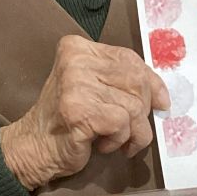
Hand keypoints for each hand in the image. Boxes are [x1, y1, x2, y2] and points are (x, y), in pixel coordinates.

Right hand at [0, 35, 169, 189]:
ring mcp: (76, 85)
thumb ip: (121, 82)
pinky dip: (120, 140)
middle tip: (129, 128)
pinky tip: (101, 143)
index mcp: (77, 48)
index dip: (151, 82)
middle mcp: (76, 61)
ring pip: (134, 106)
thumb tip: (163, 96)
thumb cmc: (66, 120)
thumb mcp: (93, 88)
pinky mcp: (80, 111)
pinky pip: (123, 124)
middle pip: (136, 81)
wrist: (33, 147)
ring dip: (131, 131)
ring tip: (112, 138)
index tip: (161, 102)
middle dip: (142, 110)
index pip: (129, 58)